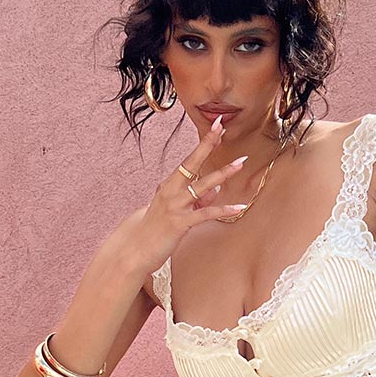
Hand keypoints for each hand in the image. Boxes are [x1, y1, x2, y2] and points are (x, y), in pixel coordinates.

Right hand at [134, 112, 249, 272]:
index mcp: (169, 185)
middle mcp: (171, 191)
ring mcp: (175, 206)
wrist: (135, 249)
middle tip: (222, 128)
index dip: (203, 144)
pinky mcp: (180, 223)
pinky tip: (239, 206)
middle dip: (207, 145)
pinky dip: (223, 210)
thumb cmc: (155, 229)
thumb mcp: (175, 210)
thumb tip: (216, 190)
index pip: (189, 161)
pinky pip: (206, 214)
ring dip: (222, 174)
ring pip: (202, 186)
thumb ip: (197, 200)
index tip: (216, 127)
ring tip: (240, 163)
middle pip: (192, 163)